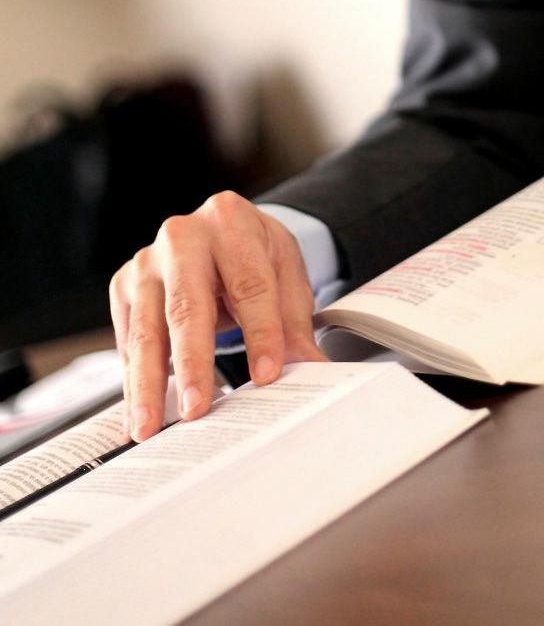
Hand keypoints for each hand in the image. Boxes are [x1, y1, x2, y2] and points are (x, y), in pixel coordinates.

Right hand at [110, 191, 325, 441]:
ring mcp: (147, 262)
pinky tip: (142, 412)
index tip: (267, 376)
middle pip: (187, 307)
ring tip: (152, 426)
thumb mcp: (286, 275)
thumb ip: (296, 323)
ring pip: (146, 330)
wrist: (222, 232)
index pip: (250, 284)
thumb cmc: (256, 255)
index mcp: (231, 221)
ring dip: (148, 384)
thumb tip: (315, 370)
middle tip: (197, 410)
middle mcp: (182, 237)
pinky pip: (128, 341)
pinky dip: (135, 381)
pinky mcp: (124, 287)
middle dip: (193, 363)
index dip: (261, 332)